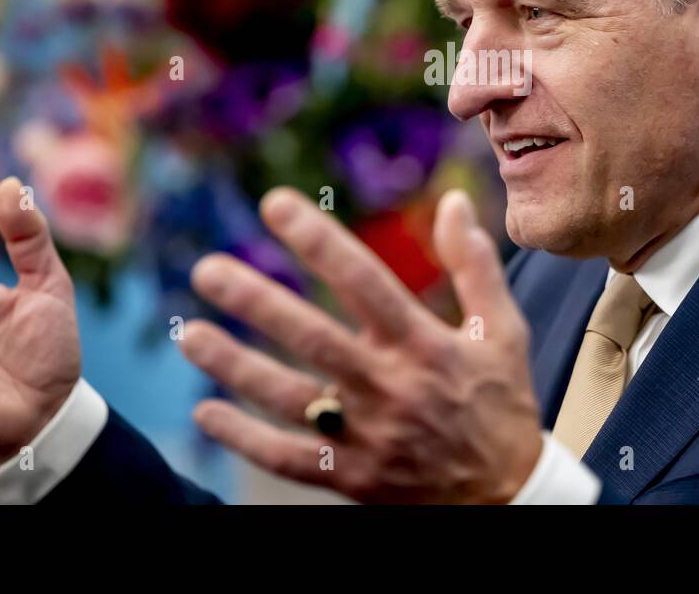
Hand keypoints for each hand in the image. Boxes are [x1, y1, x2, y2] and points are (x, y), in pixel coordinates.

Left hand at [180, 187, 543, 503]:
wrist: (509, 497)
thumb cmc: (500, 403)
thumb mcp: (503, 330)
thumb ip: (474, 264)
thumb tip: (451, 201)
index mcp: (425, 344)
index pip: (365, 282)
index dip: (319, 241)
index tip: (275, 204)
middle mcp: (391, 386)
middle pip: (314, 338)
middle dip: (258, 302)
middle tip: (207, 270)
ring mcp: (368, 435)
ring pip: (290, 398)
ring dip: (236, 365)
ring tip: (189, 334)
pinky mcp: (353, 476)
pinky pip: (289, 459)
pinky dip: (245, 438)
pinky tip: (206, 412)